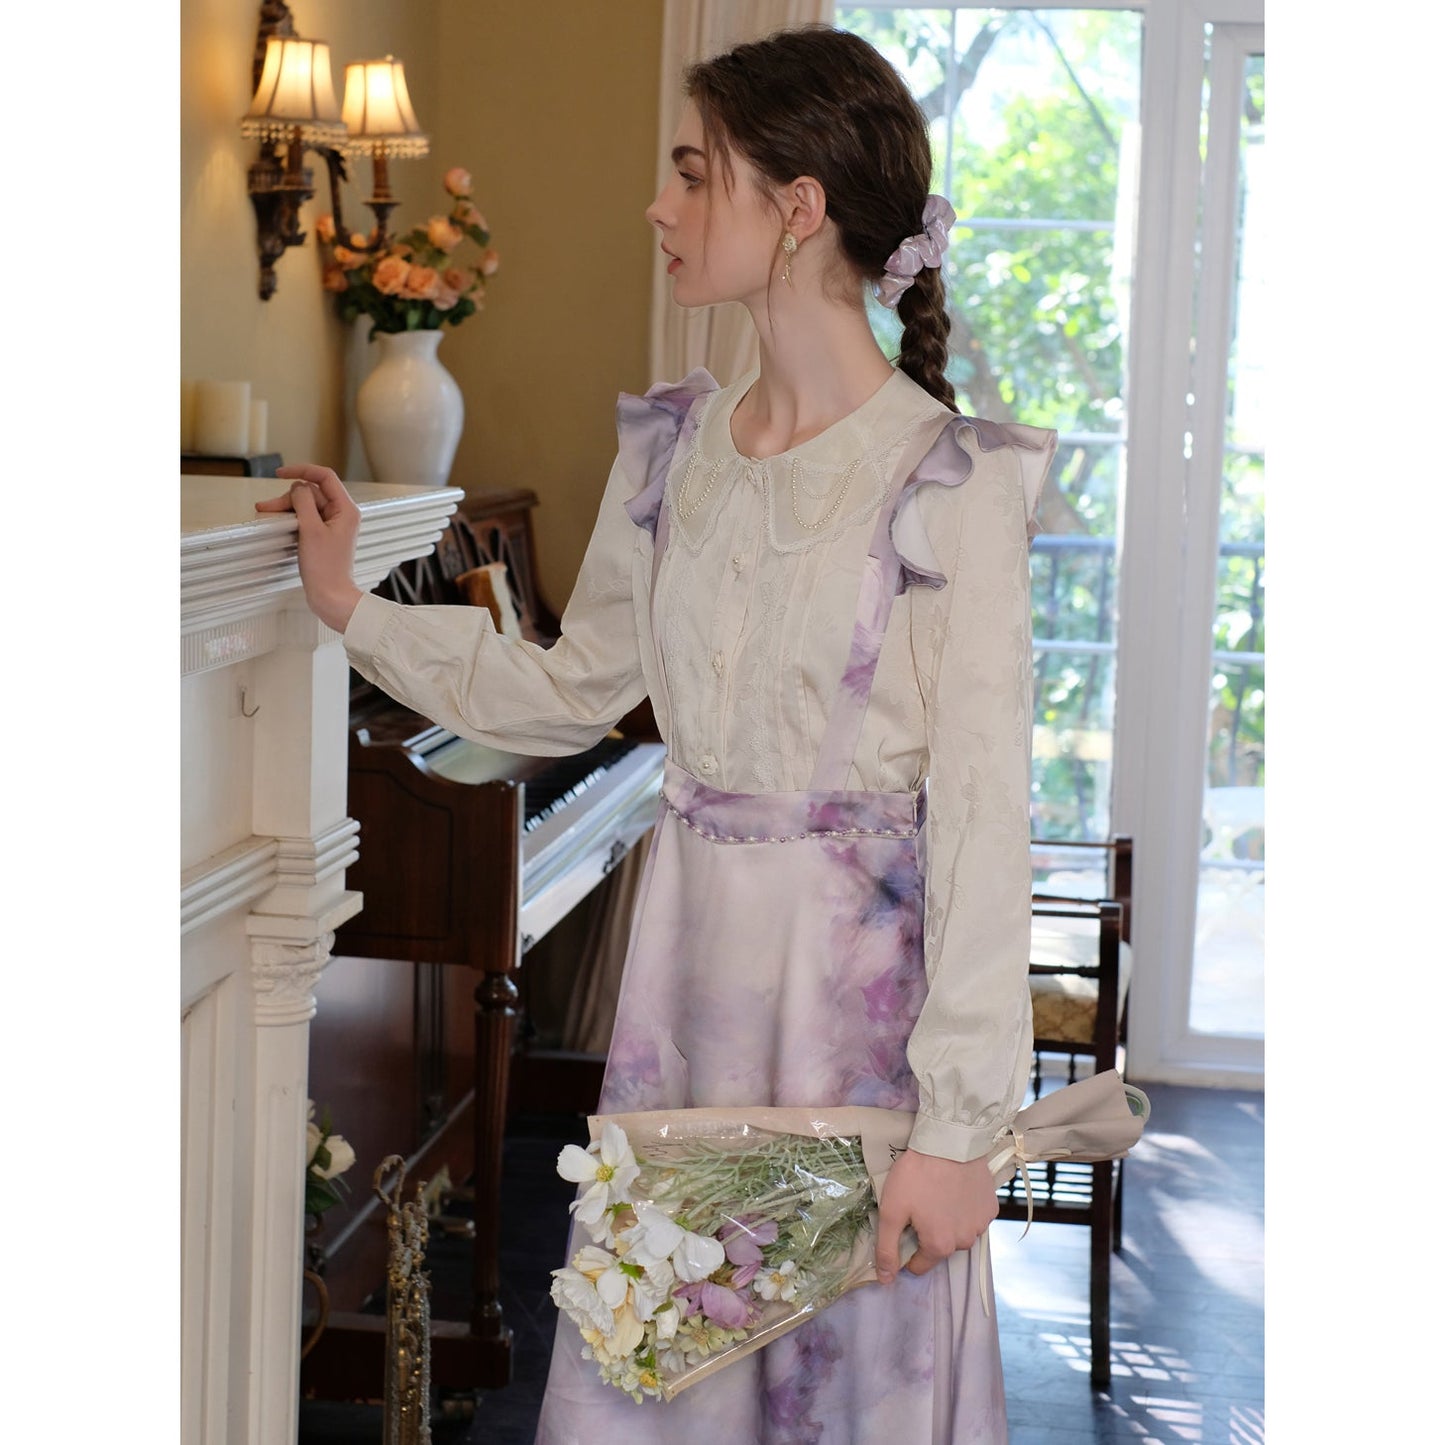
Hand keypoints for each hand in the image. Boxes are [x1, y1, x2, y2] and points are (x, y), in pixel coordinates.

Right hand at [256, 464, 362, 632]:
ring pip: (306, 506)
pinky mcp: (323, 536)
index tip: (280, 474)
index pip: (325, 477)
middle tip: (266, 508)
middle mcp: (342, 514)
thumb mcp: (310, 530)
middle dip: (288, 497)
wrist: (331, 596)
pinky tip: (276, 521)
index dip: (302, 470)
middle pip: (312, 492)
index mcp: (346, 509)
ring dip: (287, 508)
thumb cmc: (326, 568)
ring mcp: (332, 525)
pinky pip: (306, 519)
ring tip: (265, 513)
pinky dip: (292, 518)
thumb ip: (303, 503)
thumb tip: (298, 486)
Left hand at [874, 1148, 998, 1282]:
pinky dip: (964, 1209)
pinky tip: (955, 1190)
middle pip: (939, 1248)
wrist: (949, 1141)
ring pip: (958, 1233)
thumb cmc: (916, 1175)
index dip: (907, 1249)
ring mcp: (981, 1225)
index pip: (919, 1265)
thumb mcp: (891, 1211)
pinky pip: (974, 1217)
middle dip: (928, 1233)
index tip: (903, 1226)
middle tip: (919, 1205)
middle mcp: (964, 1242)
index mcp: (939, 1246)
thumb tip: (885, 1280)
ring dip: (948, 1222)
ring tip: (937, 1195)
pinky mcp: (991, 1207)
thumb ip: (887, 1249)